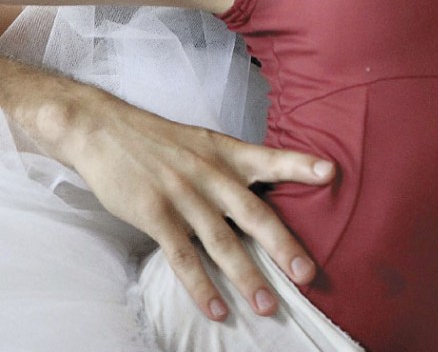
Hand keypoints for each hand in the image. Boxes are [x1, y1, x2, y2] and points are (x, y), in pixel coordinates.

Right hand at [15, 71, 333, 320]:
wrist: (105, 130)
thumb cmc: (159, 140)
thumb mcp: (203, 142)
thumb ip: (231, 166)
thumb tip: (263, 191)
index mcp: (225, 152)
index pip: (270, 158)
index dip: (299, 165)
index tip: (331, 172)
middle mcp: (210, 173)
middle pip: (253, 212)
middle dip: (282, 245)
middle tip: (307, 273)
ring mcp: (183, 194)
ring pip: (221, 242)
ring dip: (246, 276)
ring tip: (267, 306)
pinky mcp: (155, 214)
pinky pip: (183, 257)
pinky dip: (201, 286)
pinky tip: (217, 309)